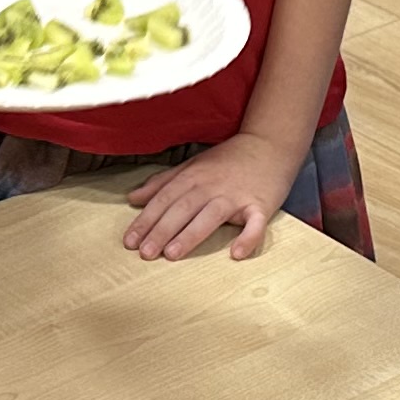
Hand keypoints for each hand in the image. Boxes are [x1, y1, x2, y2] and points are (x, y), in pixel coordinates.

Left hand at [126, 134, 304, 262]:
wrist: (269, 145)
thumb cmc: (228, 160)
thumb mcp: (192, 165)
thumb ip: (162, 182)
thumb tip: (133, 198)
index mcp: (193, 176)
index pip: (164, 199)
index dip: (146, 220)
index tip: (130, 240)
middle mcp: (212, 185)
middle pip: (182, 208)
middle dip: (161, 230)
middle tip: (144, 253)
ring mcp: (236, 195)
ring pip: (211, 215)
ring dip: (191, 234)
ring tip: (172, 254)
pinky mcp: (260, 204)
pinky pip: (255, 223)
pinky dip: (248, 237)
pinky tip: (237, 253)